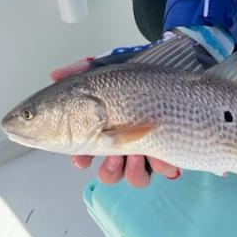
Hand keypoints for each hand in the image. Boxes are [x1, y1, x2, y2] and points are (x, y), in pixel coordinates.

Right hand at [50, 57, 181, 186]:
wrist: (180, 60)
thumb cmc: (143, 68)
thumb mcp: (110, 65)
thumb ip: (81, 70)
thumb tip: (56, 75)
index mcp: (107, 127)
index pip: (87, 151)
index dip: (81, 158)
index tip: (81, 159)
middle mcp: (126, 140)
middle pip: (110, 172)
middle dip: (109, 169)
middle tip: (113, 156)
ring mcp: (148, 146)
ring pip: (134, 176)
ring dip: (133, 170)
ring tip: (138, 154)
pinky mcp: (170, 147)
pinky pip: (164, 169)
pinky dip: (161, 166)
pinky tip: (160, 157)